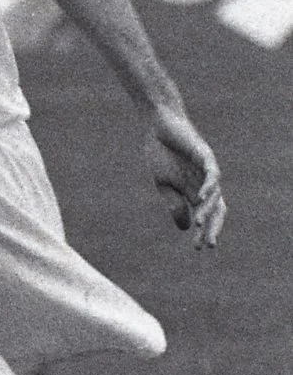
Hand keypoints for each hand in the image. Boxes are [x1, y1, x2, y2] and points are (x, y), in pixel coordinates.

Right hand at [145, 105, 224, 249]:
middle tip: (208, 245)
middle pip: (216, 209)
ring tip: (199, 226)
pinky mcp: (205, 156)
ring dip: (207, 211)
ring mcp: (208, 169)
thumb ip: (175, 204)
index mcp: (195, 190)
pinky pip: (212, 174)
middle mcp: (205, 182)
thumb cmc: (161, 152)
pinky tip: (202, 197)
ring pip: (214, 195)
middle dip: (213, 227)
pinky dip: (209, 187)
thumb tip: (186, 228)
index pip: (204, 216)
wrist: (158, 125)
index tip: (196, 249)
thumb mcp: (165, 184)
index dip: (202, 232)